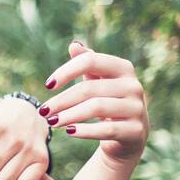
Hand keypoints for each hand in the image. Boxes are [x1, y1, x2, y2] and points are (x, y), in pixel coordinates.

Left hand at [43, 41, 148, 168]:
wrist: (130, 134)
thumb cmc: (108, 101)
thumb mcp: (98, 80)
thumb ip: (87, 62)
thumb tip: (74, 45)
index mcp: (123, 68)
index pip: (91, 61)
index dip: (66, 71)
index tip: (48, 85)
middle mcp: (133, 86)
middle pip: (89, 88)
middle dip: (62, 100)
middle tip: (43, 111)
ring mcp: (136, 108)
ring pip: (97, 107)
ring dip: (69, 115)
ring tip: (51, 122)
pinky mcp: (135, 130)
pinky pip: (106, 129)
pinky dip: (85, 130)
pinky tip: (69, 131)